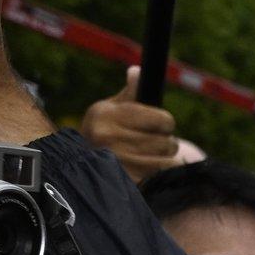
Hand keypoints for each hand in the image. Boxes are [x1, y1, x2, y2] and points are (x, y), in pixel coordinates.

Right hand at [80, 68, 178, 182]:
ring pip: (167, 162)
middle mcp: (107, 138)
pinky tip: (147, 169)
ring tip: (150, 156)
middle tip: (152, 143)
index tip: (158, 124)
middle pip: (168, 142)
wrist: (85, 163)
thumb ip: (131, 92)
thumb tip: (138, 72)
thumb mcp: (114, 108)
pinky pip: (159, 177)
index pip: (163, 120)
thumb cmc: (109, 130)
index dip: (165, 122)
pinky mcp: (125, 181)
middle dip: (166, 142)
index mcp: (106, 115)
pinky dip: (160, 174)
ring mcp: (116, 162)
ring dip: (165, 160)